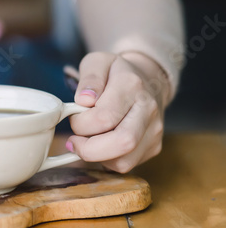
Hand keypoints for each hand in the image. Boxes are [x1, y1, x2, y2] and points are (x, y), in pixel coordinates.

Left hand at [66, 51, 170, 172]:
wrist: (148, 79)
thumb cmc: (115, 73)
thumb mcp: (97, 62)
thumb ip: (90, 77)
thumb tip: (84, 99)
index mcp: (132, 85)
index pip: (103, 117)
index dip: (81, 124)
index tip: (73, 119)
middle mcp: (149, 109)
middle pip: (122, 143)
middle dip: (89, 149)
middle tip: (74, 141)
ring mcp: (154, 130)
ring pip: (124, 161)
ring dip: (97, 157)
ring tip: (87, 141)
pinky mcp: (154, 146)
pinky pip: (126, 165)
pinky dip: (107, 160)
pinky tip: (101, 144)